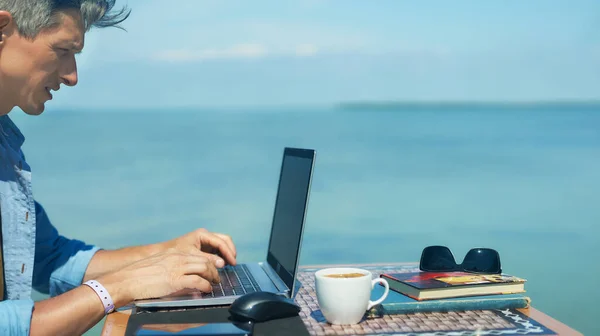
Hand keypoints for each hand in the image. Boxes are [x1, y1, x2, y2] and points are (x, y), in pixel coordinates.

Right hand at [98, 248, 219, 306]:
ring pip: (205, 268)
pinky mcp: (175, 280)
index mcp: (174, 253)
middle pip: (205, 260)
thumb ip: (173, 266)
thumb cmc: (140, 275)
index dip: (210, 261)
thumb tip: (184, 275)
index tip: (214, 268)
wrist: (126, 280)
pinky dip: (205, 286)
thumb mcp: (159, 265)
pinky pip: (198, 281)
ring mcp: (177, 268)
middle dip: (215, 269)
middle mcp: (178, 257)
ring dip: (213, 277)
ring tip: (214, 284)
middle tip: (217, 278)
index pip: (199, 254)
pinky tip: (206, 290)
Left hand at [160, 228, 236, 267]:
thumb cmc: (176, 254)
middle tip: (233, 263)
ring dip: (227, 253)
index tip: (233, 263)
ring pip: (222, 244)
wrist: (163, 254)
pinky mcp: (204, 247)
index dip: (229, 252)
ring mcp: (205, 241)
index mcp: (203, 234)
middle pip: (224, 240)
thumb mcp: (192, 257)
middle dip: (230, 251)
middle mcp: (205, 235)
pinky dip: (222, 255)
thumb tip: (222, 263)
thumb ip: (207, 259)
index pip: (221, 241)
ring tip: (230, 265)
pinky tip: (223, 264)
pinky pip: (217, 249)